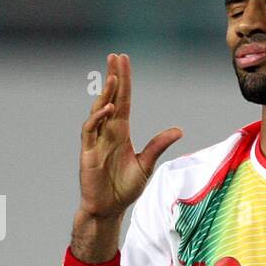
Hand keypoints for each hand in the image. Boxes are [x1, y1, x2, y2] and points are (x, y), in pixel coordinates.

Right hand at [79, 53, 182, 219]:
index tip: (123, 61)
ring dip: (105, 94)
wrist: (108, 208)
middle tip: (115, 57)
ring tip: (113, 77)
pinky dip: (98, 118)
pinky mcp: (87, 153)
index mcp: (120, 132)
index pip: (123, 100)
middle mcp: (107, 132)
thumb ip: (158, 146)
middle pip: (109, 99)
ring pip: (98, 110)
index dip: (124, 81)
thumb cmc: (124, 188)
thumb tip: (178, 130)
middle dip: (112, 78)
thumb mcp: (146, 164)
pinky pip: (90, 130)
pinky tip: (108, 108)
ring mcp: (95, 141)